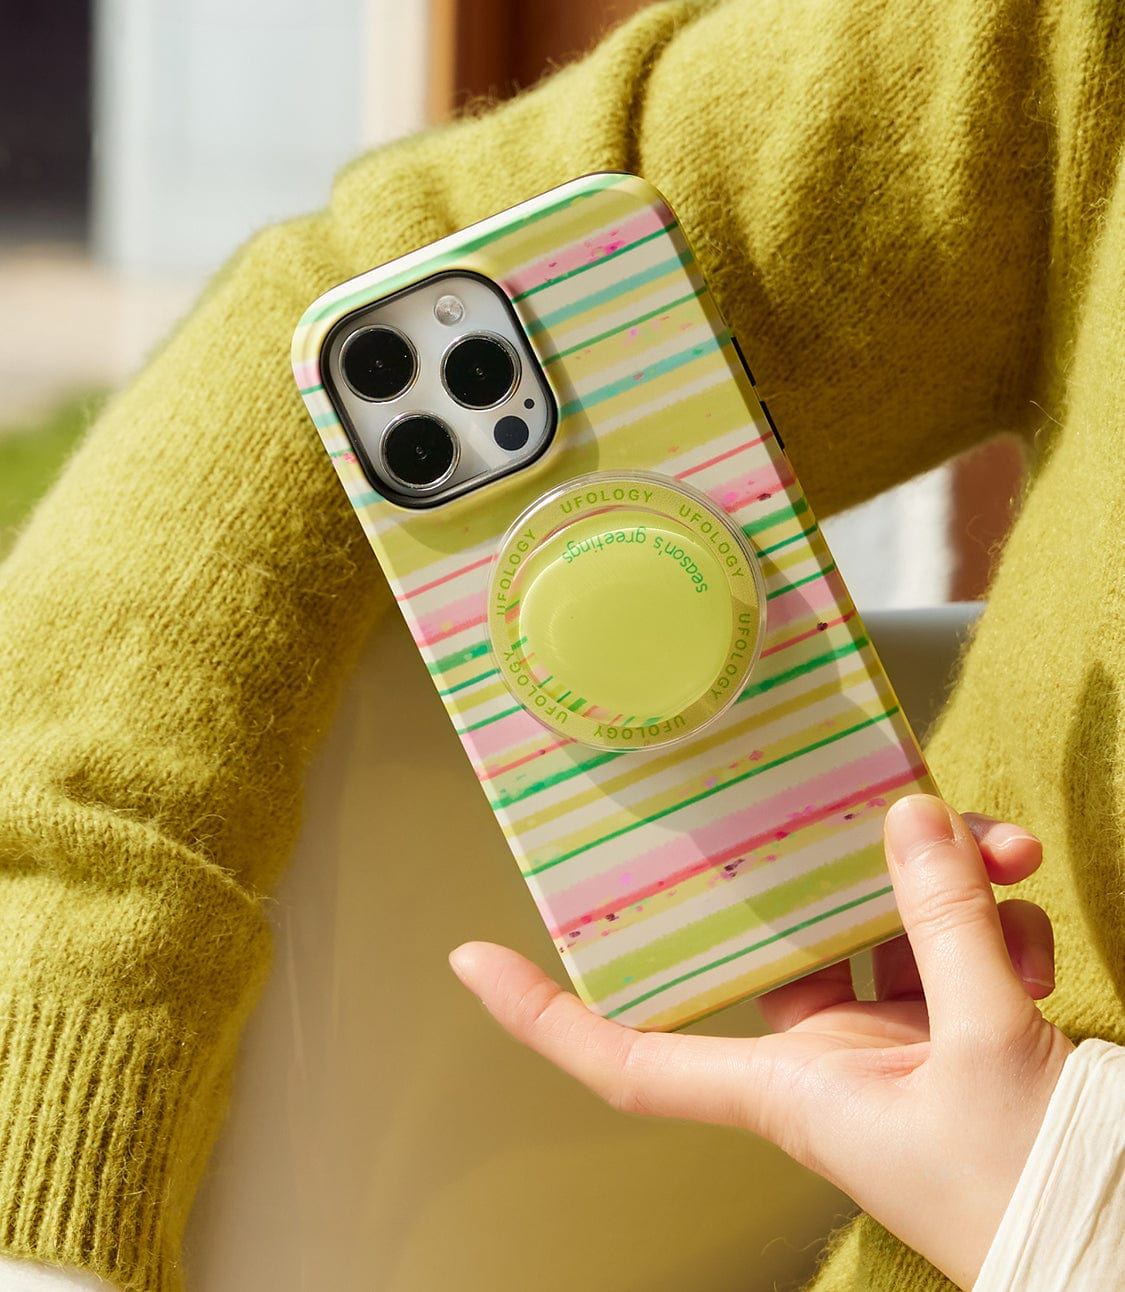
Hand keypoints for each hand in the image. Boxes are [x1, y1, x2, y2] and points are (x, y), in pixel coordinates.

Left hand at [448, 797, 1074, 1289]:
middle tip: (916, 814)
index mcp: (788, 1087)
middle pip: (797, 935)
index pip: (630, 1060)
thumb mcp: (985, 1045)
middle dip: (860, 866)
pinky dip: (995, 929)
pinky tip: (1029, 938)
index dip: (544, 1016)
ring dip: (952, 889)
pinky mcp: (953, 1024)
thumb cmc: (1019, 1189)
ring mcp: (890, 1036)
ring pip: (884, 924)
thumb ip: (941, 923)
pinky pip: (953, 947)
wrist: (1110, 1237)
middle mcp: (824, 1054)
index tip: (471, 959)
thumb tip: (904, 817)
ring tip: (1010, 869)